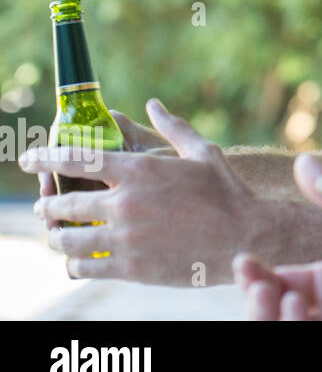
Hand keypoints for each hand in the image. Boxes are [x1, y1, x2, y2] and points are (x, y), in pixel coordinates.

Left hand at [22, 99, 266, 285]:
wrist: (245, 237)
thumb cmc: (227, 192)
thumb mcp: (202, 152)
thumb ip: (172, 127)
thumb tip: (152, 104)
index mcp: (140, 170)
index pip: (77, 159)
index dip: (45, 157)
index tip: (27, 158)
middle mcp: (126, 202)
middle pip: (63, 203)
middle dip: (46, 205)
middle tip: (43, 206)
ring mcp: (125, 237)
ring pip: (67, 239)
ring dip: (55, 236)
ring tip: (56, 235)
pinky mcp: (130, 267)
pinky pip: (84, 267)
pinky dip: (74, 264)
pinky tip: (77, 261)